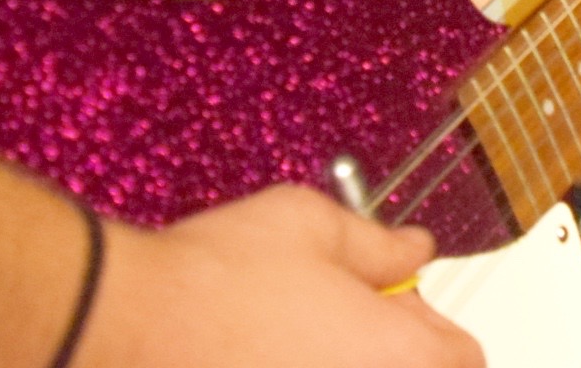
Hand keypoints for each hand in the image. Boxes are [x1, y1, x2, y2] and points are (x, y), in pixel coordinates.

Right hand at [84, 186, 477, 367]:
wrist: (118, 329)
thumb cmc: (210, 282)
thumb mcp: (313, 226)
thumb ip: (377, 243)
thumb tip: (411, 248)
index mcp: (399, 359)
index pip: (463, 360)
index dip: (432, 330)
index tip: (396, 308)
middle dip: (384, 356)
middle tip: (338, 327)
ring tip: (289, 345)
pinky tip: (254, 357)